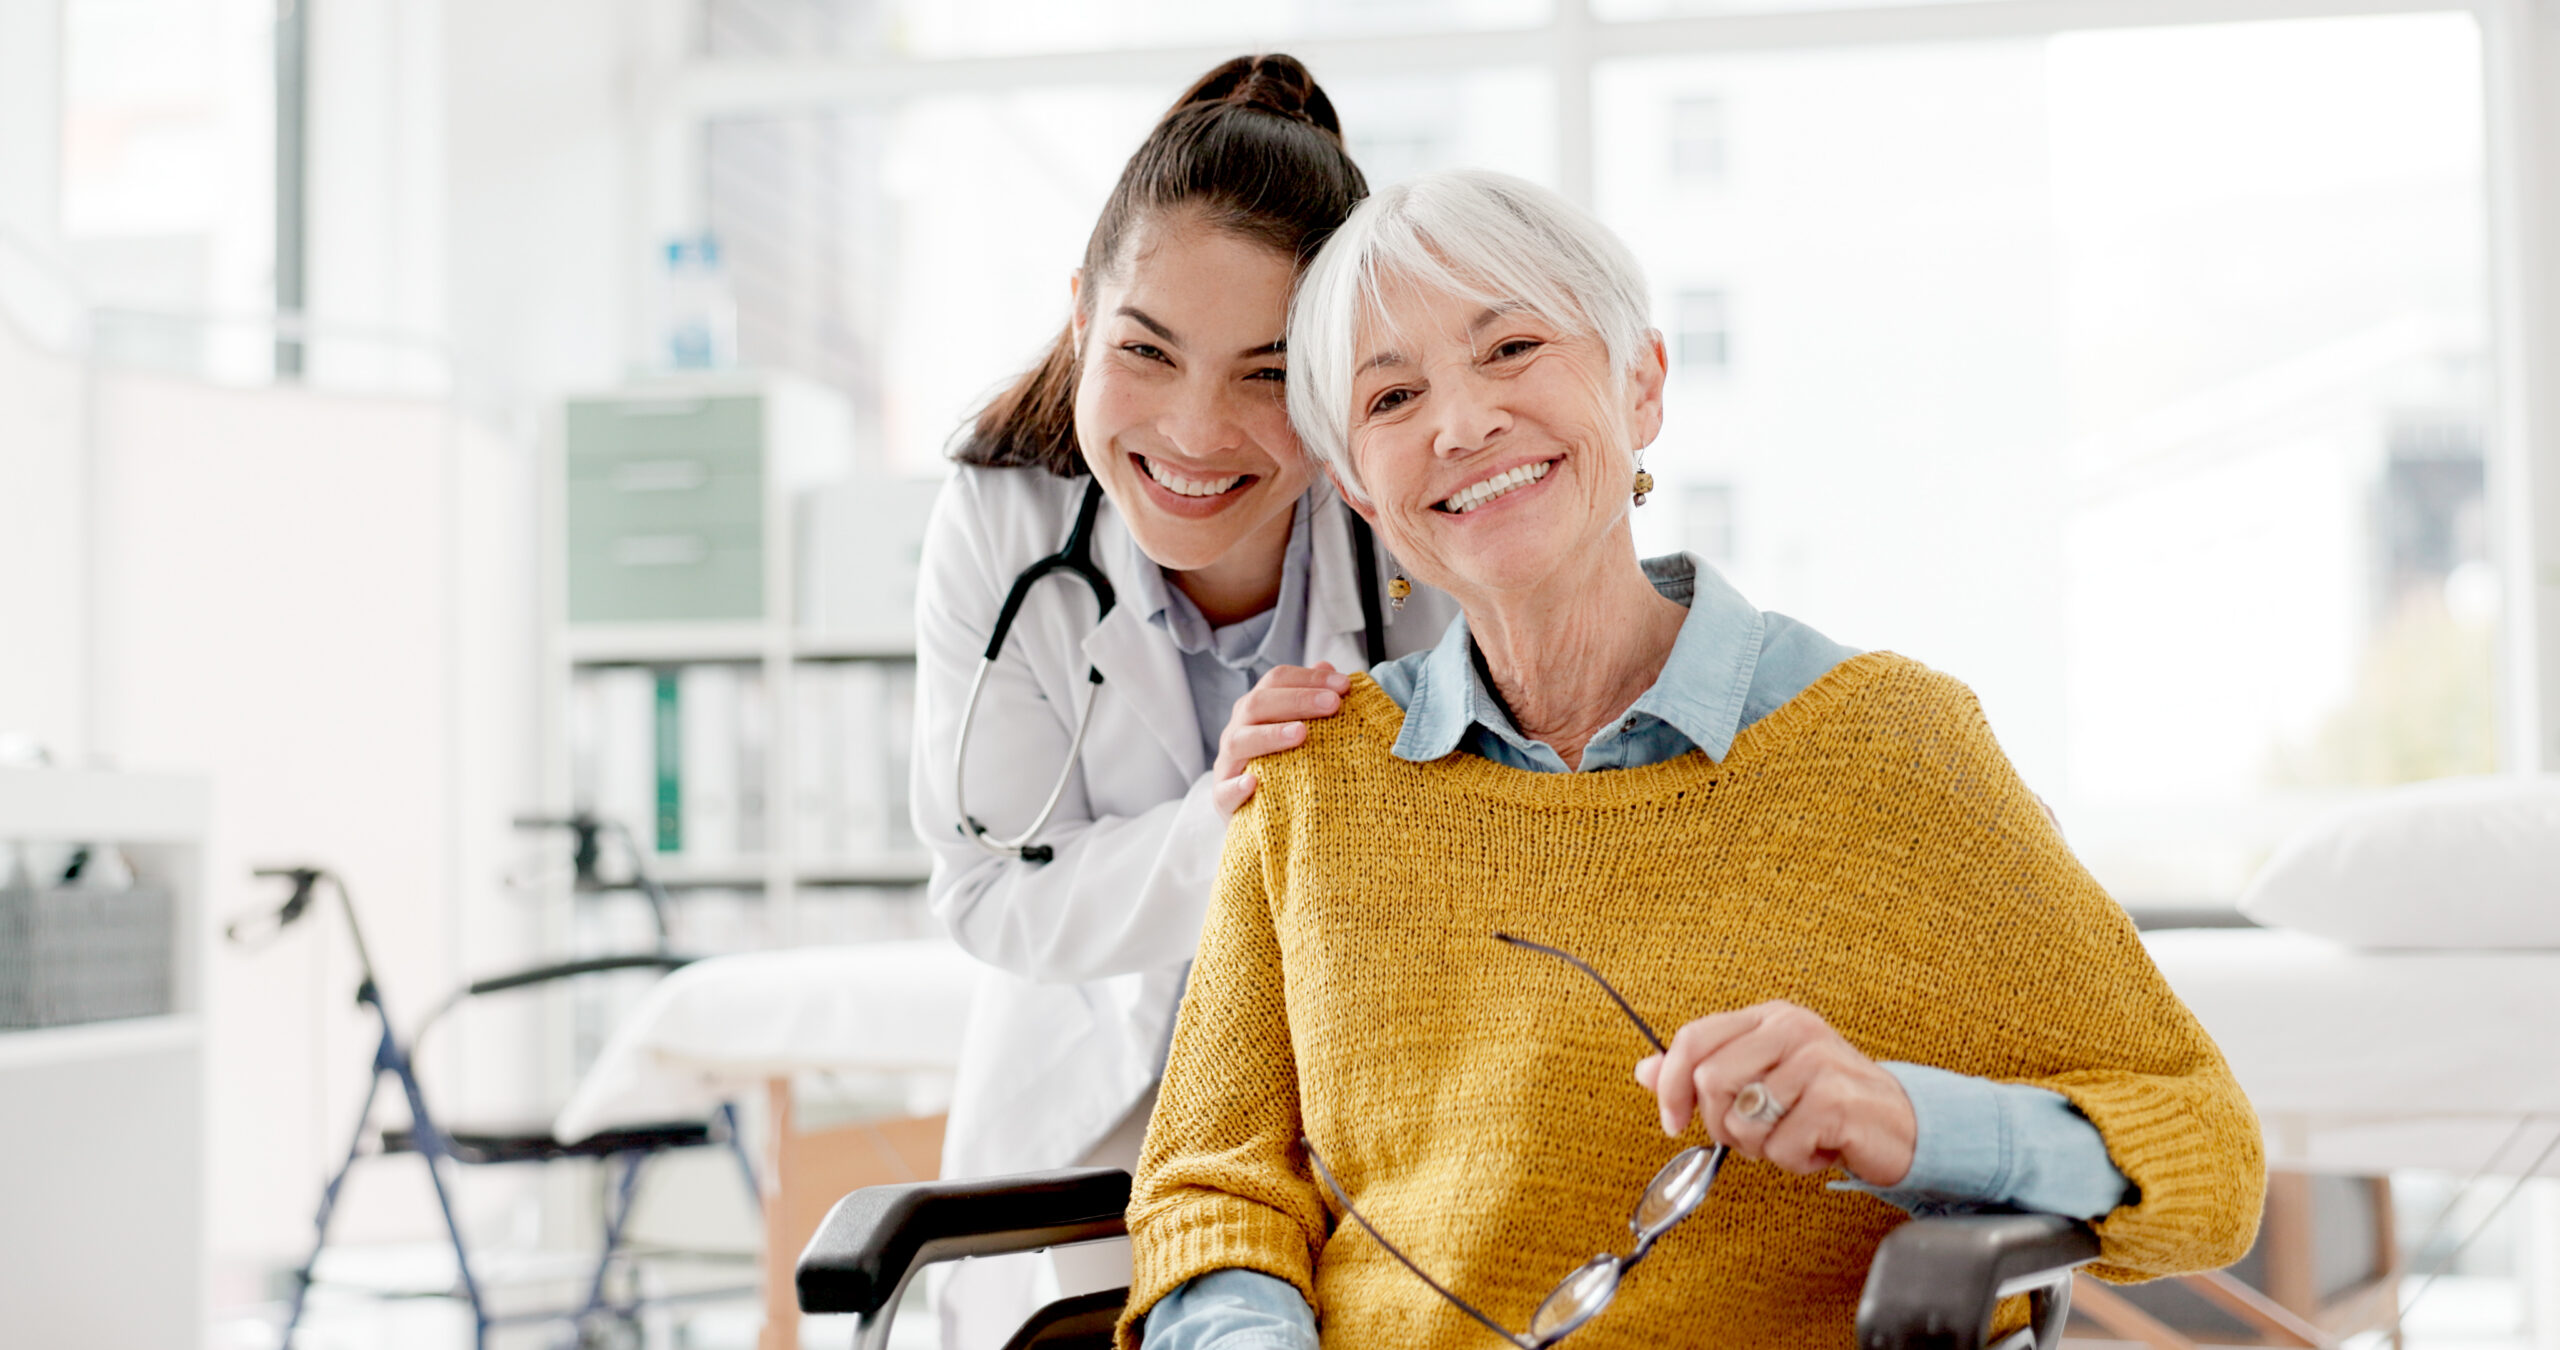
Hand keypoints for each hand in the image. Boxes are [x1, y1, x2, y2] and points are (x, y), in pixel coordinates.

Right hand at [1210, 663, 1350, 815]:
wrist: (1263, 815)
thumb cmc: (1285, 765)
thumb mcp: (1299, 730)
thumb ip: (1312, 699)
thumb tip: (1328, 667)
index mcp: (1256, 709)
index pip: (1276, 680)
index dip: (1309, 678)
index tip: (1344, 685)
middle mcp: (1239, 730)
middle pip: (1258, 704)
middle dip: (1297, 700)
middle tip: (1333, 704)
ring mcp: (1228, 764)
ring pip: (1240, 741)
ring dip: (1270, 735)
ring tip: (1301, 734)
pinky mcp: (1222, 798)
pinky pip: (1224, 791)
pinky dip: (1237, 786)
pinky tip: (1254, 783)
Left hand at [1634, 1000, 1916, 1186]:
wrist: (1902, 1125)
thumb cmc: (1827, 1102)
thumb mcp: (1764, 1077)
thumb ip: (1706, 1070)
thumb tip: (1645, 1070)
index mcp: (1769, 1018)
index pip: (1693, 1038)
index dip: (1670, 1085)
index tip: (1673, 1121)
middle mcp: (1792, 1029)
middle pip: (1709, 1080)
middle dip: (1721, 1125)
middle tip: (1754, 1136)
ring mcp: (1816, 1061)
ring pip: (1741, 1119)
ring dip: (1761, 1147)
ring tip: (1791, 1138)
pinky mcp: (1835, 1100)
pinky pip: (1779, 1148)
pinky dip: (1793, 1162)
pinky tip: (1817, 1148)